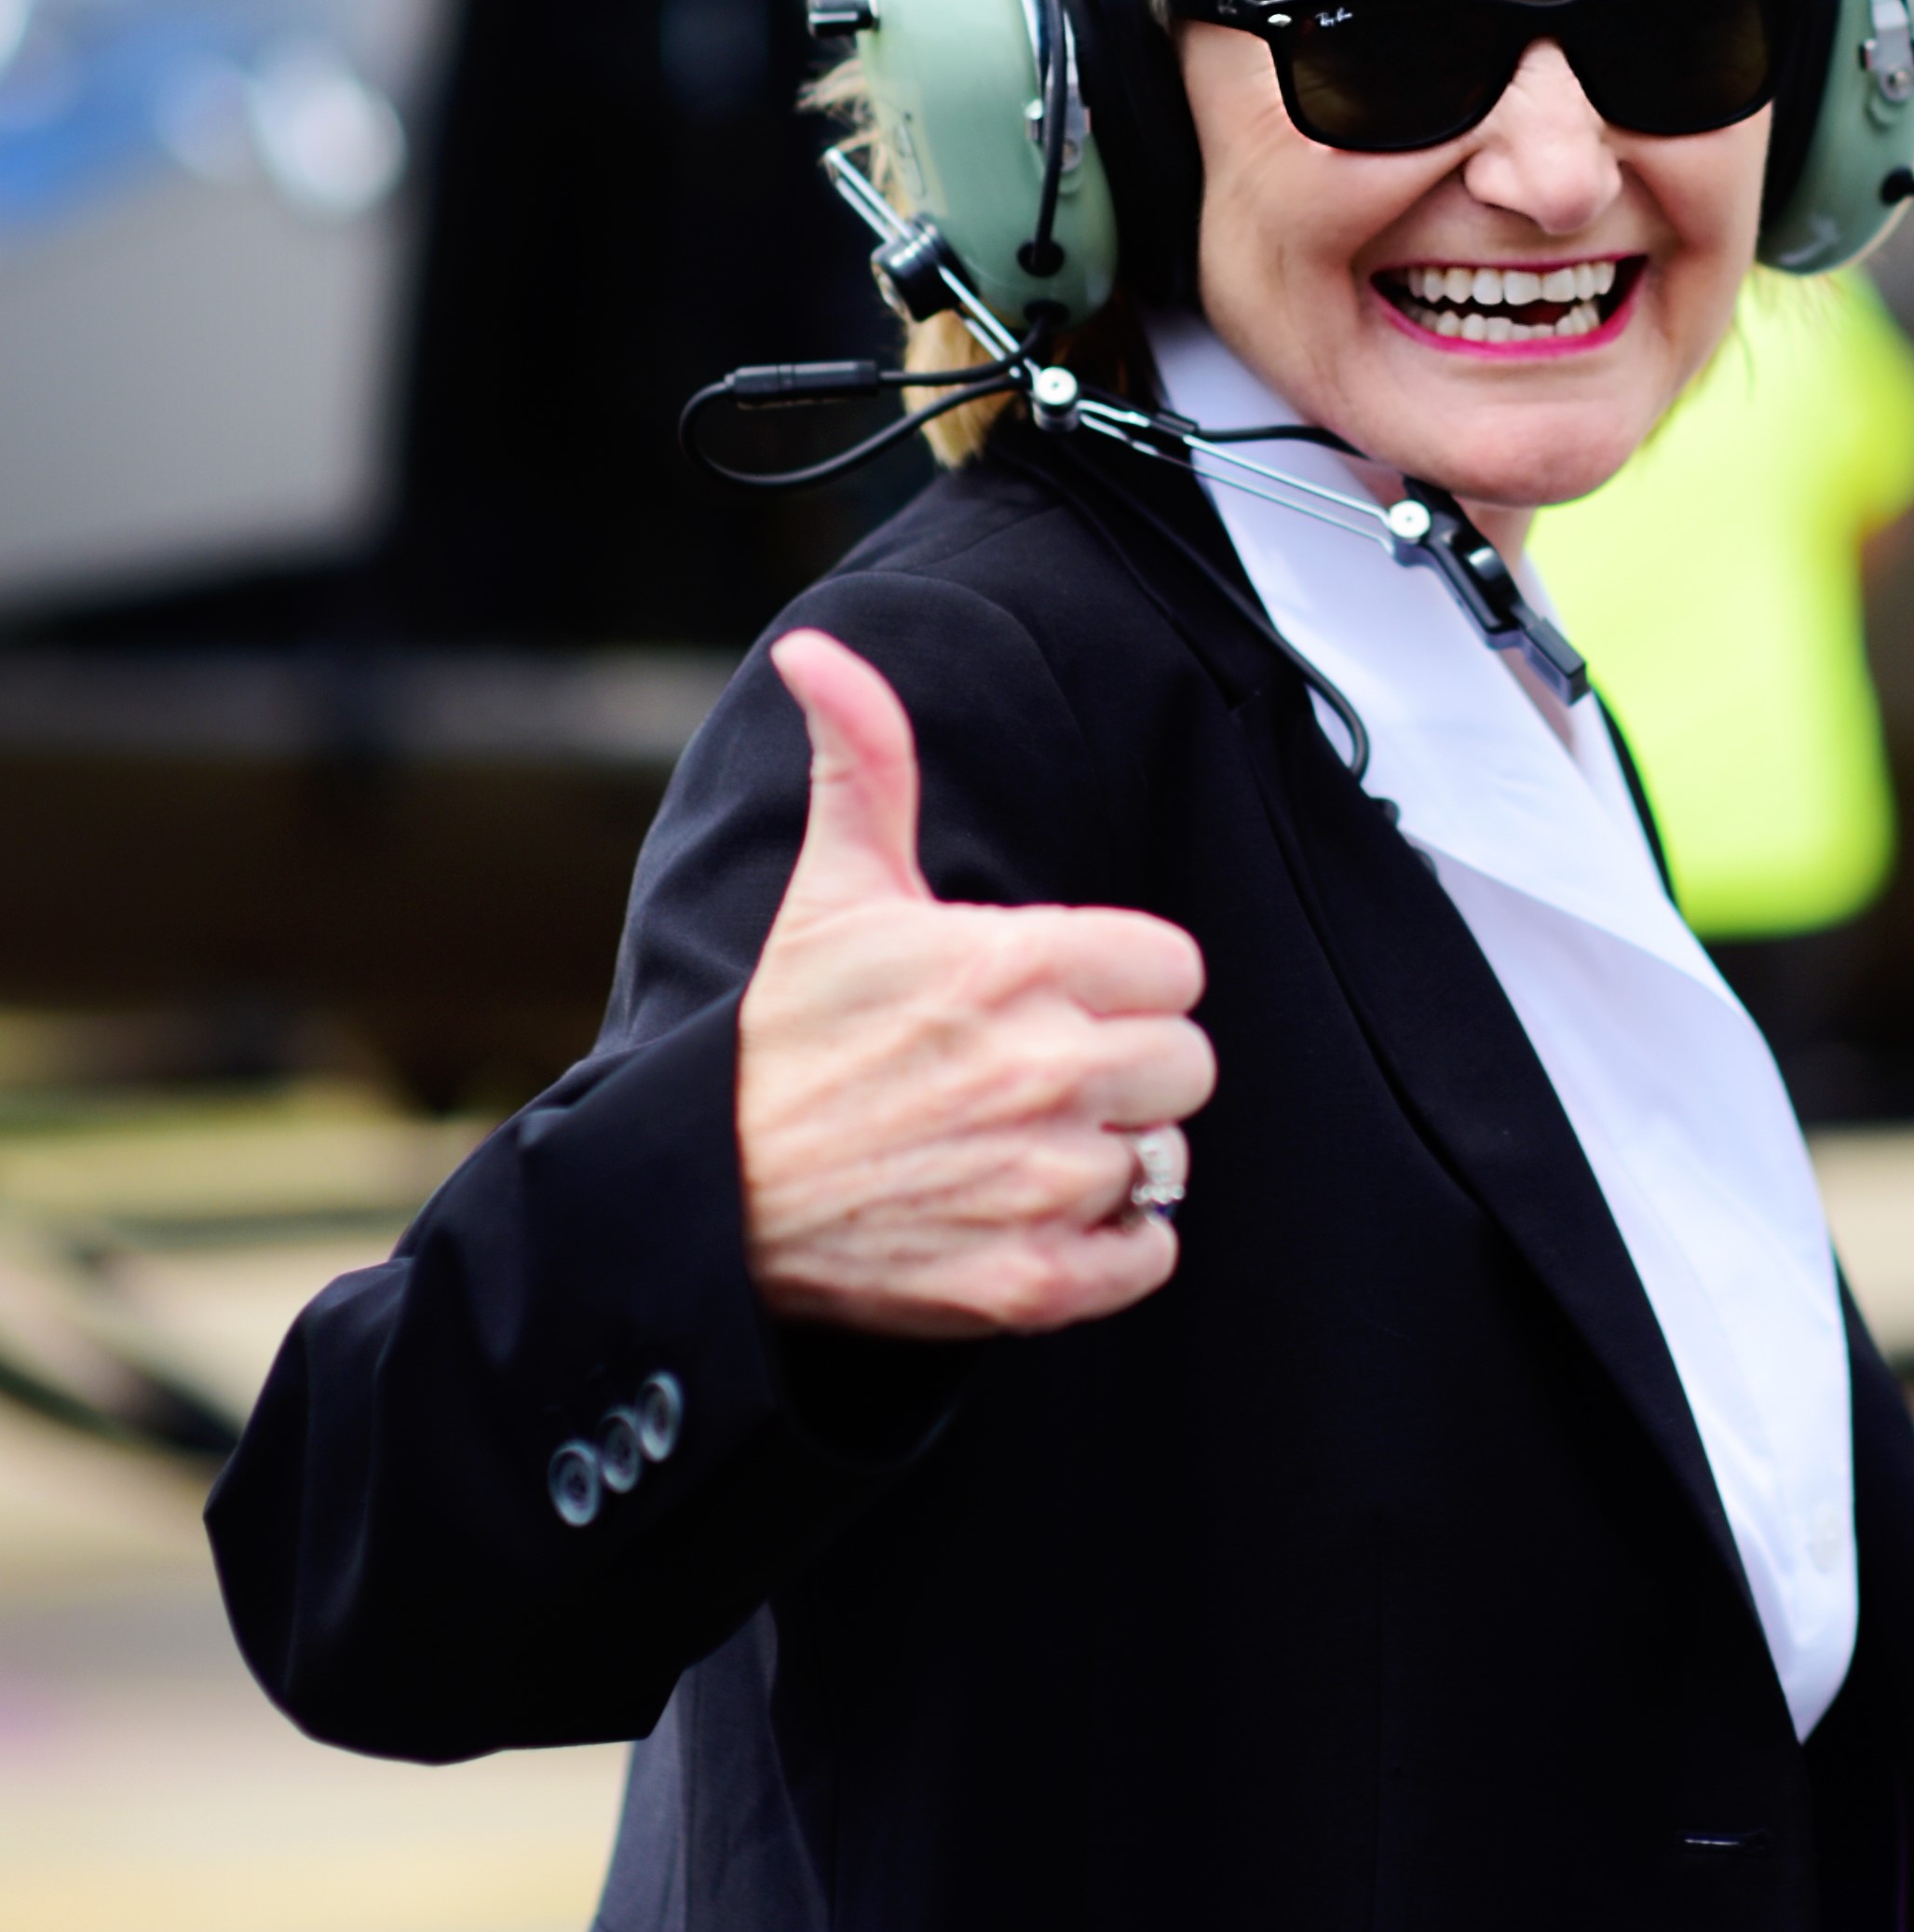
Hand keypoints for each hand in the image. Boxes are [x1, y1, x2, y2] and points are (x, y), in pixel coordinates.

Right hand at [735, 628, 1211, 1339]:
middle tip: (1043, 1074)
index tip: (1060, 995)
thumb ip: (863, 763)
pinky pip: (1151, 1254)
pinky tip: (1040, 1214)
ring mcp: (1041, 1182)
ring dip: (1112, 1156)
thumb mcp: (832, 890)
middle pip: (1186, 1063)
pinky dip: (1114, 1246)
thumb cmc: (782, 1040)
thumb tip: (818, 649)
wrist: (710, 1198)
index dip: (1123, 981)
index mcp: (1013, 967)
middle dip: (1128, 1066)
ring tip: (1023, 1145)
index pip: (1174, 967)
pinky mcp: (1033, 1282)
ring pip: (1166, 1158)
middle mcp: (1043, 1074)